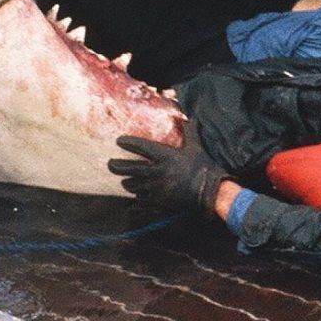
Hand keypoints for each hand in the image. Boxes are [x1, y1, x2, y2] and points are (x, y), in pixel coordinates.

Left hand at [107, 122, 223, 213]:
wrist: (210, 192)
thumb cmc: (204, 167)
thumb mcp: (196, 147)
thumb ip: (190, 132)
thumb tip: (189, 117)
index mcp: (164, 156)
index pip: (140, 147)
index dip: (128, 143)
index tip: (119, 141)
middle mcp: (156, 171)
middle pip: (129, 168)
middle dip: (117, 166)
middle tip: (110, 164)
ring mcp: (156, 188)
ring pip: (133, 186)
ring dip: (127, 183)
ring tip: (125, 181)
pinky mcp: (159, 202)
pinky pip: (141, 202)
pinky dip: (136, 201)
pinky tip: (134, 200)